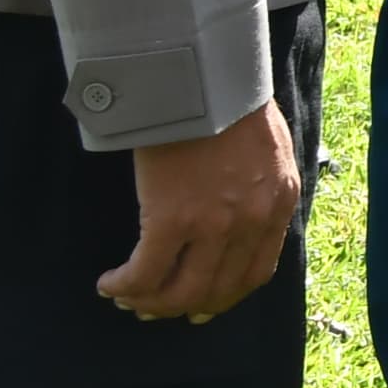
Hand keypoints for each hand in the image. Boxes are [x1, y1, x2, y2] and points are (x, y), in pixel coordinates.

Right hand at [100, 103, 301, 322]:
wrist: (204, 79)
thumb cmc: (230, 107)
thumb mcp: (270, 153)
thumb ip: (261, 192)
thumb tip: (239, 227)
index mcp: (279, 203)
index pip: (256, 273)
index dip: (224, 297)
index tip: (201, 304)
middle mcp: (251, 220)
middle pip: (216, 290)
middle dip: (182, 307)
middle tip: (154, 308)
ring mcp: (213, 224)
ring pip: (180, 291)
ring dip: (149, 303)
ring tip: (127, 297)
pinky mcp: (170, 219)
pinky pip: (145, 274)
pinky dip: (124, 286)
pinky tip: (109, 284)